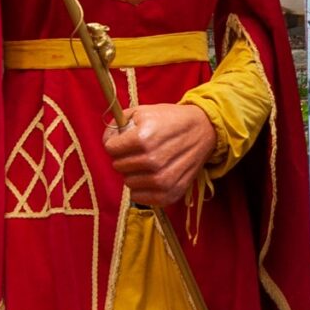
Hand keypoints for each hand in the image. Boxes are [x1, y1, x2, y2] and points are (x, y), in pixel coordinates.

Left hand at [101, 103, 215, 207]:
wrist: (203, 131)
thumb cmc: (171, 120)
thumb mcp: (144, 111)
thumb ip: (118, 123)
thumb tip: (107, 140)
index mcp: (143, 137)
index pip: (110, 148)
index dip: (115, 142)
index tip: (124, 140)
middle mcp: (152, 160)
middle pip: (118, 166)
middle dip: (124, 157)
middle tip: (138, 151)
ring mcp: (162, 179)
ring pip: (127, 182)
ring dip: (133, 173)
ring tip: (147, 162)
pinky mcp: (169, 193)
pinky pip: (139, 197)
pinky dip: (141, 189)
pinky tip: (151, 176)